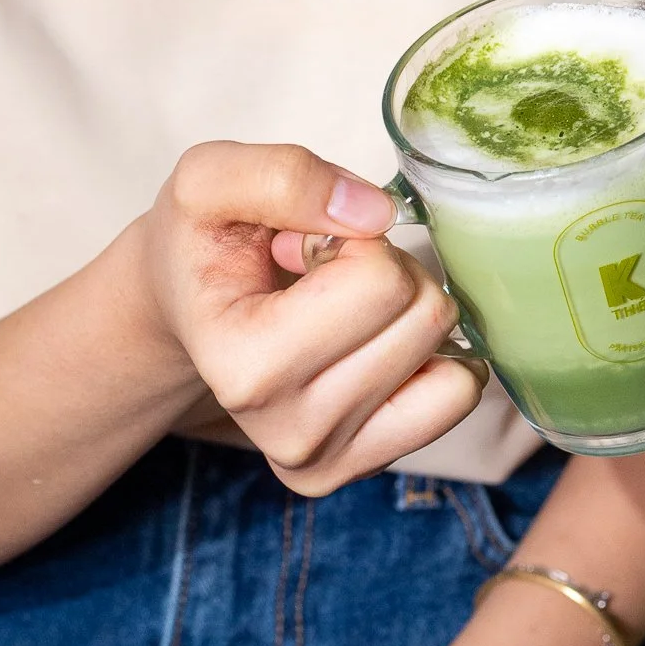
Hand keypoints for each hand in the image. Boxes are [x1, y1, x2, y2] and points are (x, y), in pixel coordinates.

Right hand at [136, 141, 481, 493]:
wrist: (188, 311)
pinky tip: (377, 348)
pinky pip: (456, 399)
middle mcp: (289, 433)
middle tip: (330, 277)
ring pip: (453, 362)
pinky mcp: (363, 467)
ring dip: (414, 316)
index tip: (307, 247)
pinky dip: (436, 360)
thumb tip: (376, 213)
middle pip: (424, 318)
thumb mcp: (211, 181)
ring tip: (347, 312)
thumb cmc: (205, 246)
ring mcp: (327, 460)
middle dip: (394, 274)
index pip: (379, 281)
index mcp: (243, 366)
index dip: (359, 240)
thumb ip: (282, 177)